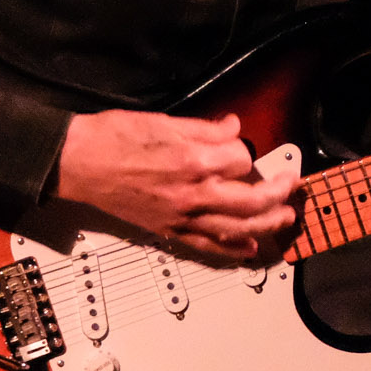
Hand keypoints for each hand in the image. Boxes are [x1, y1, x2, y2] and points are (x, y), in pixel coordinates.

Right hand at [55, 110, 298, 262]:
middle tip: (293, 184)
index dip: (246, 150)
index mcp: (192, 160)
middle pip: (252, 199)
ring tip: (286, 218)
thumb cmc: (112, 138)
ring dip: (267, 223)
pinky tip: (250, 249)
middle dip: (279, 191)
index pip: (242, 158)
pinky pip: (206, 246)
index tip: (240, 144)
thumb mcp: (164, 121)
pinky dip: (231, 250)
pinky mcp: (167, 230)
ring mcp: (180, 216)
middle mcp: (191, 193)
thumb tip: (232, 126)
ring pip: (236, 228)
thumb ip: (204, 128)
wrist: (76, 163)